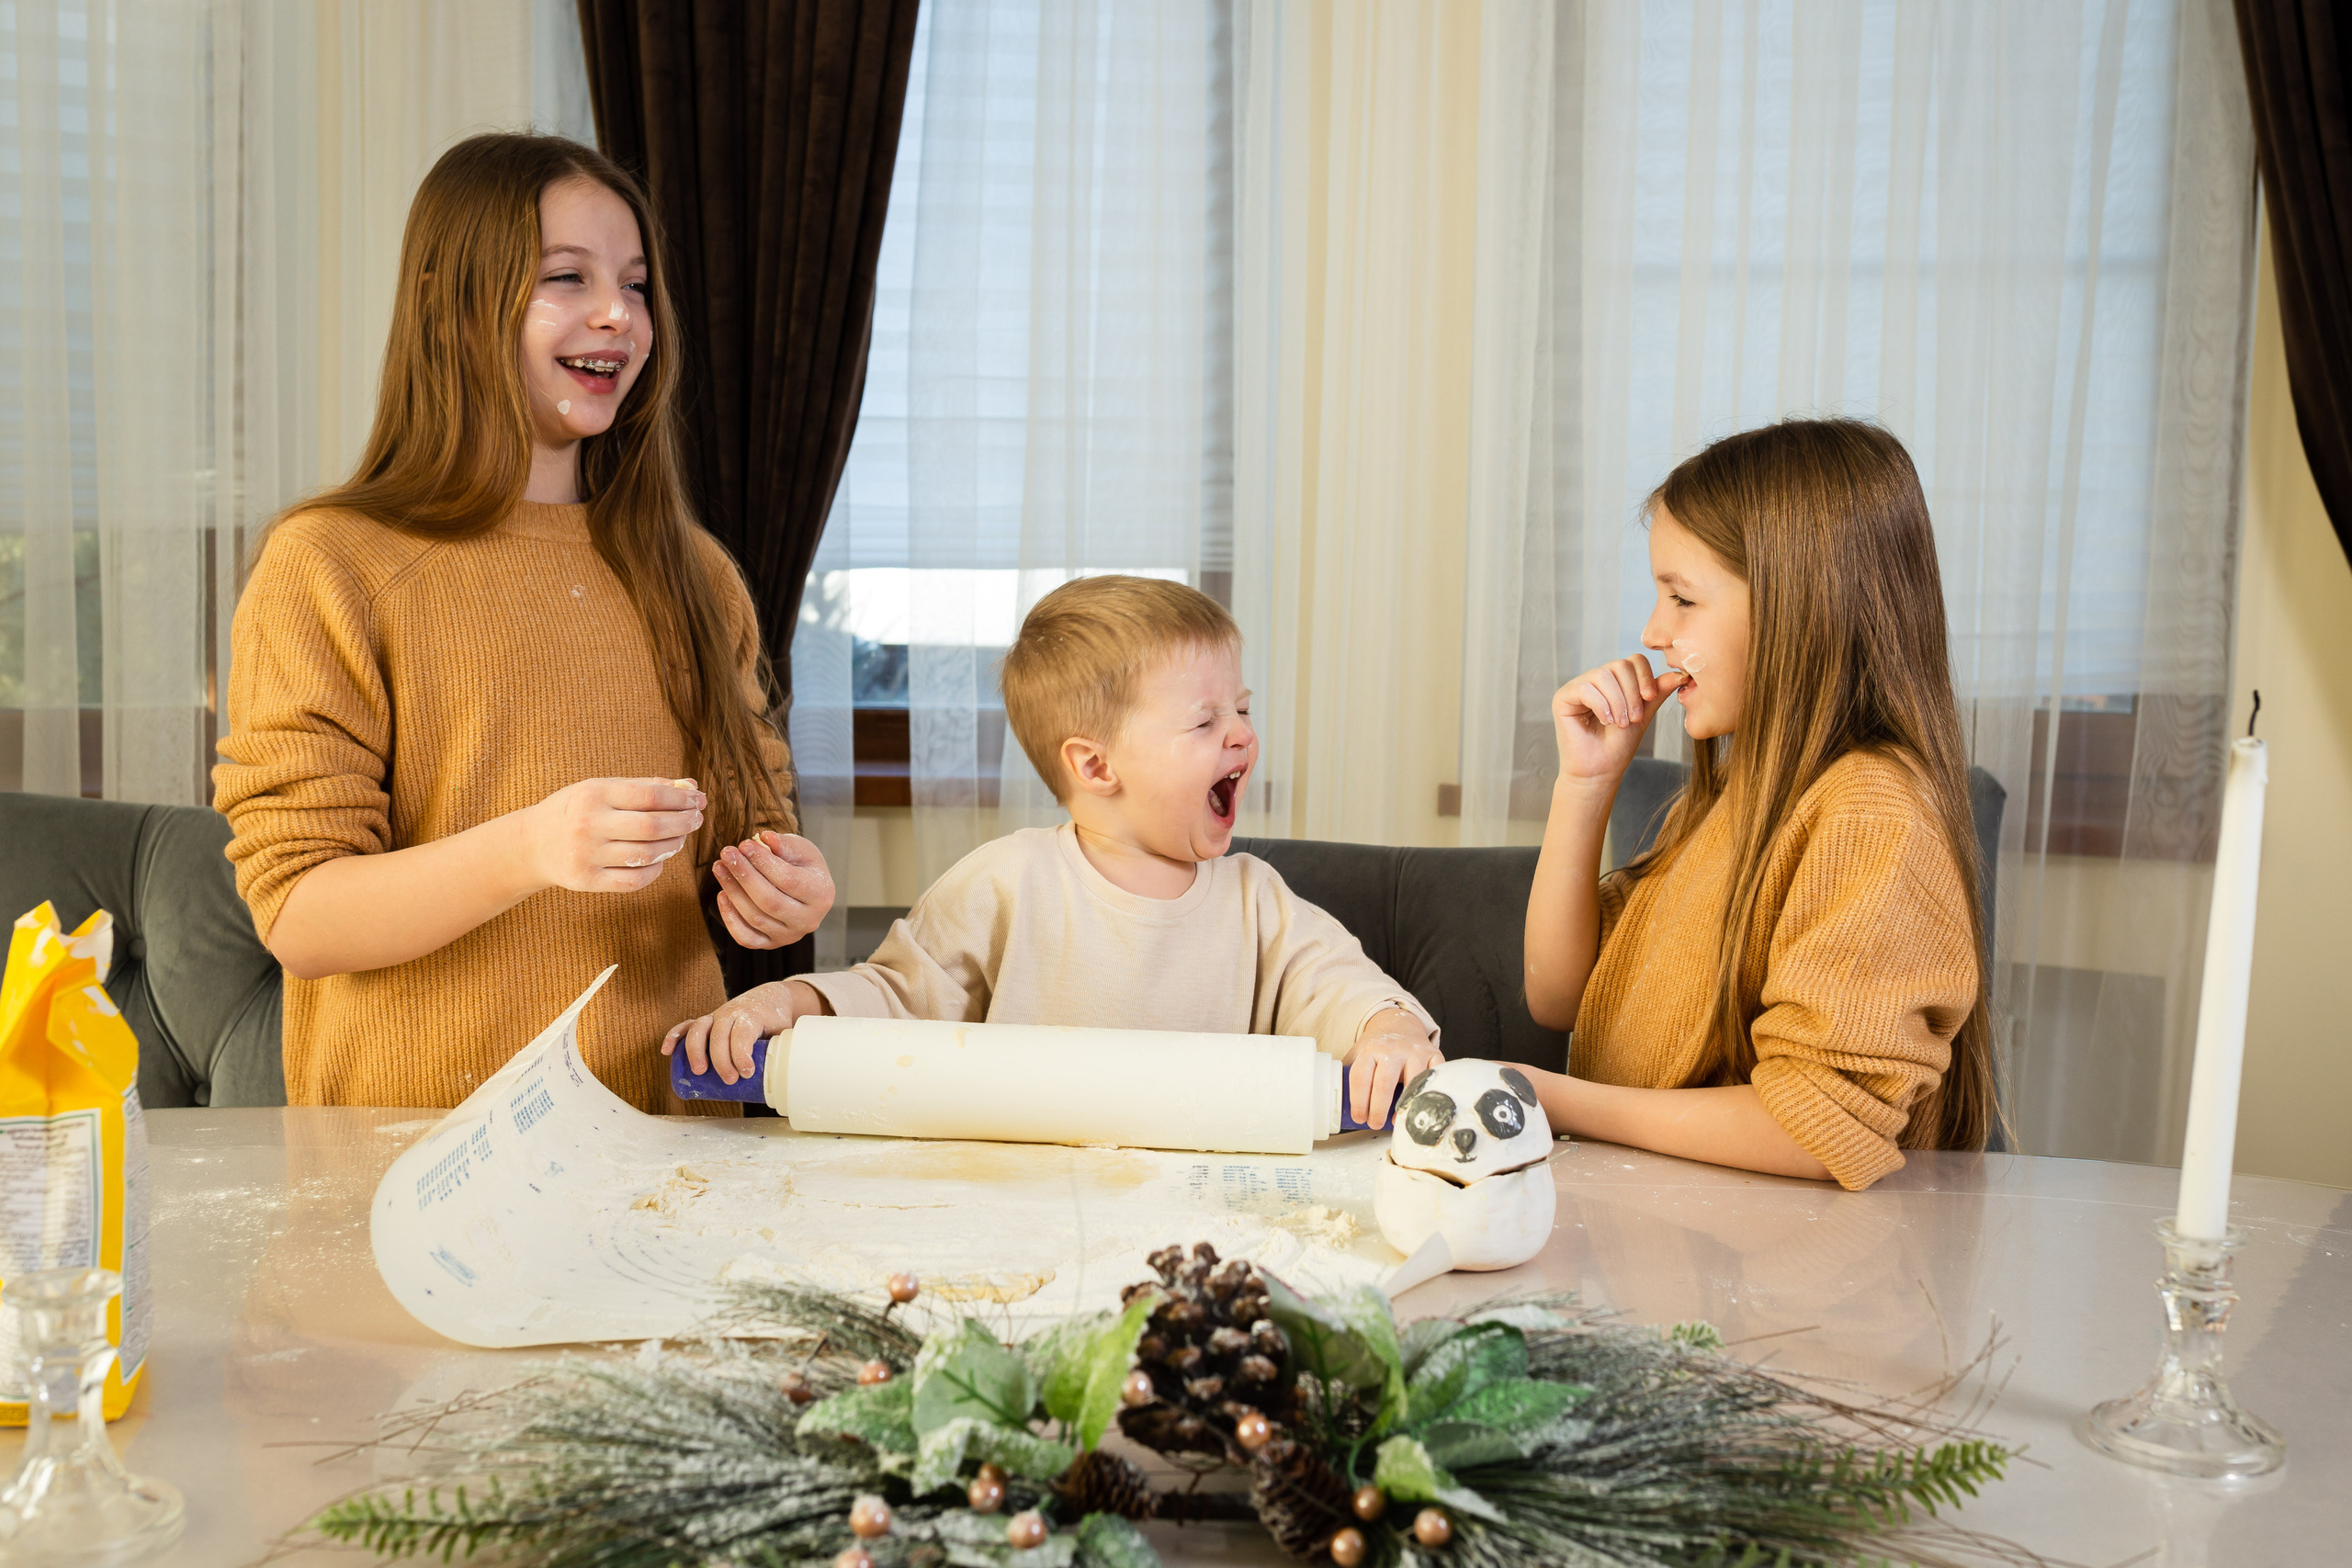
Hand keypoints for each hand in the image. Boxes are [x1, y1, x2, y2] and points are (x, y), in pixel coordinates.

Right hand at [519, 777, 704, 893]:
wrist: (533, 843)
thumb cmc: (578, 810)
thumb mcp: (604, 789)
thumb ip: (646, 786)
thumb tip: (692, 786)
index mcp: (594, 794)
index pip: (650, 795)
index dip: (681, 798)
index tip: (698, 800)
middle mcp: (589, 824)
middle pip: (652, 826)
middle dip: (683, 823)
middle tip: (696, 819)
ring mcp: (586, 855)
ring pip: (647, 855)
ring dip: (673, 846)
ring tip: (680, 837)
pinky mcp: (586, 881)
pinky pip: (634, 880)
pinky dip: (655, 870)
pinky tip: (659, 859)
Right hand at [661, 979, 824, 1083]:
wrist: (770, 998)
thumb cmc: (776, 1021)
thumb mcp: (783, 1033)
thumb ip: (781, 1051)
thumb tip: (787, 1082)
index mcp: (751, 1016)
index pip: (742, 1034)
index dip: (741, 1054)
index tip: (747, 1073)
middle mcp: (730, 1014)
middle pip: (719, 1035)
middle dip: (722, 1060)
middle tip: (729, 1081)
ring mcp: (715, 1016)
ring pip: (698, 1029)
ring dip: (695, 1050)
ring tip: (700, 1072)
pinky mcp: (705, 1021)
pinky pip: (685, 1027)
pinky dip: (673, 1036)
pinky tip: (666, 1051)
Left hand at [714, 831, 835, 947]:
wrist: (804, 889)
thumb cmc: (802, 865)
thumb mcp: (800, 849)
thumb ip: (784, 844)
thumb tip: (765, 838)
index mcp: (821, 895)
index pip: (788, 880)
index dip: (763, 862)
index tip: (744, 844)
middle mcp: (808, 921)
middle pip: (769, 901)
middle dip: (744, 876)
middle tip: (726, 854)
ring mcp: (789, 936)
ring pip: (755, 918)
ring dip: (732, 891)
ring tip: (720, 867)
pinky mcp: (771, 944)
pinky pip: (746, 938)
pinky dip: (730, 918)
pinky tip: (722, 895)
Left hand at [1345, 1009, 1441, 1129]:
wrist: (1399, 1026)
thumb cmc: (1377, 1048)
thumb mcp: (1358, 1054)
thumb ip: (1348, 1074)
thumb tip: (1337, 1103)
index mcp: (1370, 1050)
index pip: (1361, 1078)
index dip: (1358, 1102)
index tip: (1359, 1117)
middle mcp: (1393, 1050)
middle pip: (1384, 1084)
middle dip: (1378, 1109)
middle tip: (1374, 1124)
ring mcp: (1415, 1052)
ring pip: (1411, 1082)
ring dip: (1404, 1106)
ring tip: (1396, 1120)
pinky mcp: (1434, 1055)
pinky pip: (1435, 1076)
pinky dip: (1428, 1094)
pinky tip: (1419, 1107)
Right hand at [1550, 656, 1686, 787]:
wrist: (1600, 770)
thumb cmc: (1618, 746)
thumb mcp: (1643, 715)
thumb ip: (1656, 694)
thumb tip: (1680, 675)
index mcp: (1615, 681)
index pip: (1632, 660)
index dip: (1645, 676)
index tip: (1650, 697)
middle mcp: (1596, 679)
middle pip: (1619, 665)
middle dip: (1632, 692)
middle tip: (1633, 718)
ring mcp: (1578, 686)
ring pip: (1603, 675)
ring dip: (1618, 701)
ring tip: (1620, 723)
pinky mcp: (1563, 697)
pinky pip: (1585, 688)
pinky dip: (1601, 705)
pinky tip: (1606, 721)